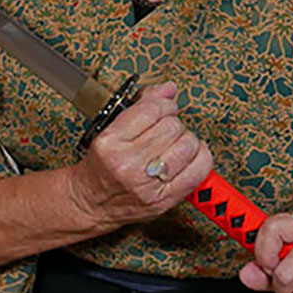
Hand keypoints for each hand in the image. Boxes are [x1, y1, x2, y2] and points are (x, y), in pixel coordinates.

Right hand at [67, 81, 212, 229]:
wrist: (91, 203)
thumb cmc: (99, 166)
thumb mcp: (110, 129)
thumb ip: (140, 106)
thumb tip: (168, 88)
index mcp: (111, 142)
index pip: (152, 110)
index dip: (164, 103)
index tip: (165, 106)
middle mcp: (128, 164)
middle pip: (172, 127)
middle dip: (173, 122)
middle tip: (167, 128)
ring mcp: (147, 184)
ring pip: (188, 146)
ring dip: (187, 140)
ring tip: (177, 143)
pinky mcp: (163, 200)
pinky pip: (198, 171)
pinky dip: (201, 158)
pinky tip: (192, 155)